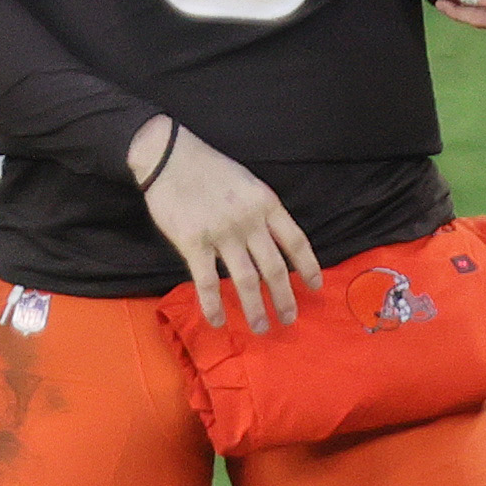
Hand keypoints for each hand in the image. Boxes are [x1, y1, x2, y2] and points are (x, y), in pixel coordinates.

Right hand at [137, 117, 321, 333]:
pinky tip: (218, 322)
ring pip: (246, 280)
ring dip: (256, 309)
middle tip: (289, 319)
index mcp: (266, 204)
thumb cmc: (211, 169)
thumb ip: (264, 212)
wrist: (170, 157)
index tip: (316, 287)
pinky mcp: (193, 243)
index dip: (309, 267)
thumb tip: (276, 244)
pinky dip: (214, 305)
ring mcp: (222, 233)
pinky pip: (207, 282)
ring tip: (262, 328)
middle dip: (285, 298)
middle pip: (275, 268)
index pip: (296, 241)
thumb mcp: (249, 184)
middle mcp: (249, 221)